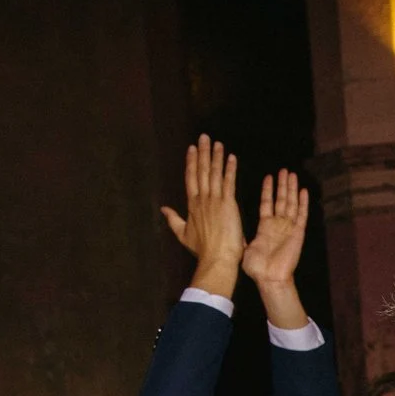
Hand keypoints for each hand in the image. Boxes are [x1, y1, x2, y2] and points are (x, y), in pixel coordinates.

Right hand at [159, 135, 244, 296]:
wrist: (216, 259)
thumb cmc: (202, 250)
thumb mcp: (183, 234)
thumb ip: (173, 220)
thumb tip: (163, 209)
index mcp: (192, 205)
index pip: (191, 178)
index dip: (191, 162)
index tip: (192, 149)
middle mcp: (202, 199)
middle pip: (201, 171)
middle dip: (202, 153)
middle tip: (204, 137)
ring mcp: (214, 201)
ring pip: (214, 173)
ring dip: (215, 156)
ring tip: (217, 142)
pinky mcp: (228, 204)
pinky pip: (228, 182)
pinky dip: (229, 169)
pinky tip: (231, 157)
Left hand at [239, 168, 311, 327]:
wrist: (269, 278)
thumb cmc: (256, 268)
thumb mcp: (244, 248)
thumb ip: (240, 236)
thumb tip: (229, 229)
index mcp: (265, 227)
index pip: (267, 203)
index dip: (268, 190)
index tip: (269, 177)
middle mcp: (278, 225)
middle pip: (281, 200)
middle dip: (282, 185)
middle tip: (283, 170)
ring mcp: (289, 227)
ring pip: (291, 203)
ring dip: (291, 188)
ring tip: (291, 174)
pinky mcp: (298, 232)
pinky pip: (301, 215)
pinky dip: (303, 202)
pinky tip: (303, 190)